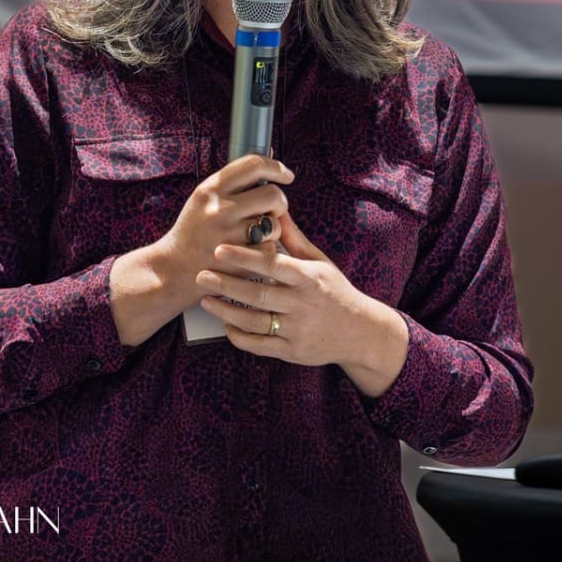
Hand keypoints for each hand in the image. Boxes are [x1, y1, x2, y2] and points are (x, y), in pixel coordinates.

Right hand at [154, 154, 291, 293]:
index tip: (286, 175)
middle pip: (273, 194)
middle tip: (273, 209)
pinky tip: (250, 251)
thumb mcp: (204, 199)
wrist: (174, 268)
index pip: (254, 165)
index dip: (276, 167)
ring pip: (275, 223)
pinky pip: (270, 248)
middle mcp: (219, 209)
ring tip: (256, 233)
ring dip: (273, 229)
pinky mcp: (238, 259)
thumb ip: (233, 181)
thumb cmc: (194, 230)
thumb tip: (269, 155)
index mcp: (210, 189)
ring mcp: (229, 235)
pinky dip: (266, 250)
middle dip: (279, 202)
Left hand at [193, 211, 407, 393]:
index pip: (273, 265)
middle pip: (257, 294)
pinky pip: (259, 346)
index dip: (245, 257)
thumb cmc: (336, 291)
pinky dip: (239, 337)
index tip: (220, 250)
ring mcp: (297, 330)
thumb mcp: (319, 262)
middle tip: (201, 275)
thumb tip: (275, 209)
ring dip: (226, 311)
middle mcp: (302, 304)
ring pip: (254, 322)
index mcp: (309, 279)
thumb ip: (294, 239)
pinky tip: (226, 325)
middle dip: (226, 284)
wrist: (359, 332)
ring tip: (205, 300)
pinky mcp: (292, 352)